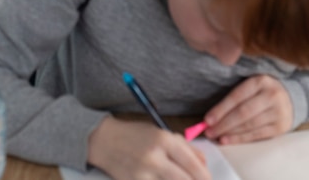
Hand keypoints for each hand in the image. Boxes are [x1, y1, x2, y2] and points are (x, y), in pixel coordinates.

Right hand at [88, 116, 210, 179]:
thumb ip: (183, 146)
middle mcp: (154, 157)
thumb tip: (204, 163)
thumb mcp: (159, 132)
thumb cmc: (134, 134)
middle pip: (185, 179)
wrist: (103, 141)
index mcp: (163, 139)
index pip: (192, 163)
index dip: (205, 176)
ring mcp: (143, 173)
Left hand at [204, 75, 292, 144]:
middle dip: (223, 123)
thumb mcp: (252, 84)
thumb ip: (235, 94)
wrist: (291, 98)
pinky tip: (228, 140)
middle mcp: (270, 96)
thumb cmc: (262, 90)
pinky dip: (241, 138)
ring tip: (216, 136)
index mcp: (260, 81)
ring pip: (250, 125)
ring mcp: (277, 113)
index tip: (207, 119)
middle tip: (208, 131)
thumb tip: (212, 112)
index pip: (237, 97)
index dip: (221, 109)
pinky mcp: (280, 127)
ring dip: (230, 132)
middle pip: (243, 112)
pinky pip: (257, 135)